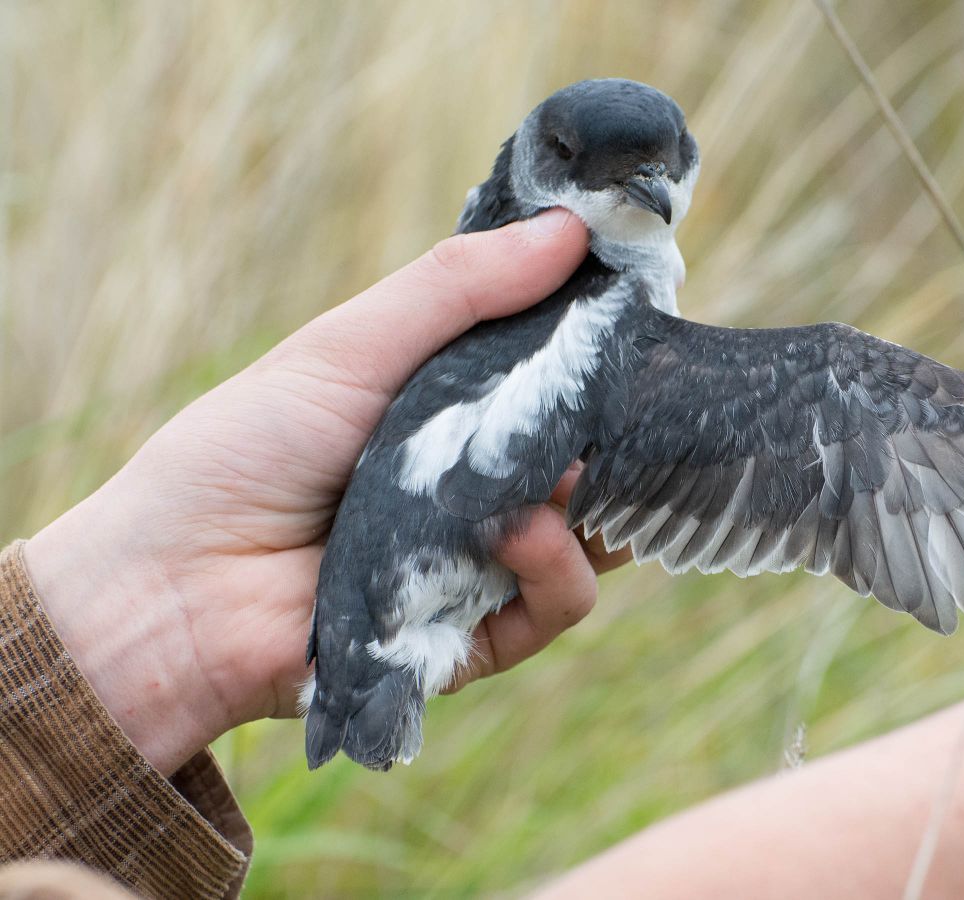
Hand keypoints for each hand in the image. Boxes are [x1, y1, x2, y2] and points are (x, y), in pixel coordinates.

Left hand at [25, 210, 616, 774]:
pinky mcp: (481, 634)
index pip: (562, 382)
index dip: (607, 354)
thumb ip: (458, 288)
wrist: (171, 585)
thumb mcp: (351, 346)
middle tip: (639, 397)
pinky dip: (557, 565)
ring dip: (598, 499)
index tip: (643, 311)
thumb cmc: (244, 452)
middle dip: (625, 429)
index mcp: (457, 414)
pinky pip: (562, 602)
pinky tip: (518, 532)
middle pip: (597, 457)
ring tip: (567, 472)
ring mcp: (487, 562)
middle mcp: (483, 487)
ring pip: (597, 532)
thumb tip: (572, 228)